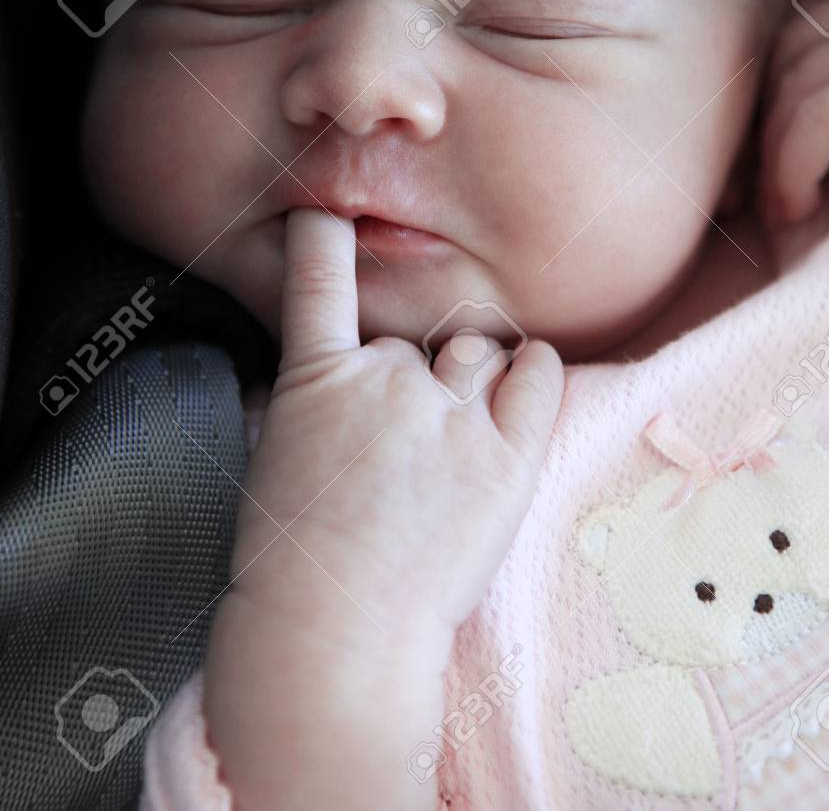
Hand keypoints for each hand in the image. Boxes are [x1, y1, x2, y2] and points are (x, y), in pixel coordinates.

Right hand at [203, 207, 563, 808]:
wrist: (334, 636)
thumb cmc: (293, 556)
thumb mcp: (272, 454)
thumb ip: (304, 397)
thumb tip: (319, 373)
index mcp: (315, 379)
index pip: (318, 277)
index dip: (323, 234)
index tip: (324, 211)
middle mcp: (387, 382)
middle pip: (417, 336)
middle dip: (415, 372)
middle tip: (403, 439)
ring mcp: (451, 419)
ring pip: (476, 352)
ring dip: (469, 377)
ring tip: (454, 432)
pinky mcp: (507, 459)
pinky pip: (536, 377)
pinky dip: (533, 371)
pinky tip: (525, 376)